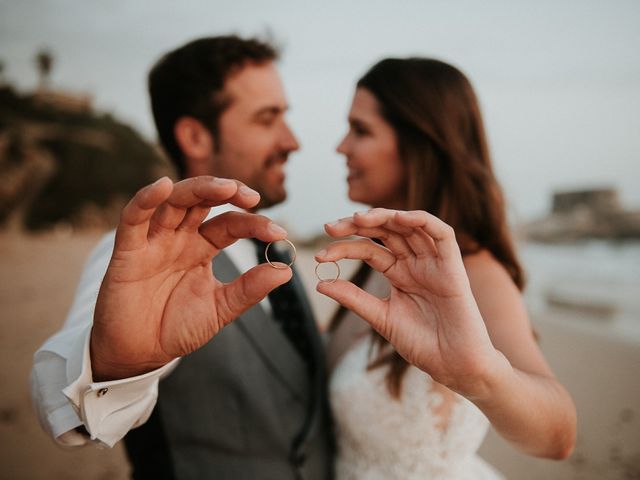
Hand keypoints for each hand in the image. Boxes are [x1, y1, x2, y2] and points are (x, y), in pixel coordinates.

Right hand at [91, 176, 292, 380]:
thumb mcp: (220, 309)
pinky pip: (133, 219)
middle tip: (253, 197)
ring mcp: (154, 241)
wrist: (139, 354)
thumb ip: (249, 289)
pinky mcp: (128, 251)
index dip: (254, 224)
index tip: (279, 233)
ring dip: (198, 189)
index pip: (230, 224)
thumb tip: (285, 271)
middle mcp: (179, 238)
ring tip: (225, 187)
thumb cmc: (176, 328)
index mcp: (202, 248)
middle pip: (202, 201)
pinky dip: (146, 200)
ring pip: (174, 201)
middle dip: (227, 192)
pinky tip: (163, 186)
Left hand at [315, 208, 503, 396]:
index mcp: (398, 273)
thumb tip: (320, 283)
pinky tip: (399, 218)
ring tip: (358, 219)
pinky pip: (442, 234)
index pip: (368, 249)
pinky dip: (422, 220)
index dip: (344, 248)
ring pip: (409, 226)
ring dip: (384, 217)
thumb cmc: (422, 344)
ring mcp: (434, 262)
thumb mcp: (381, 317)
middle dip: (357, 224)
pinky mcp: (453, 266)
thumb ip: (354, 298)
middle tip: (330, 227)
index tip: (320, 256)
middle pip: (385, 231)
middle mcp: (415, 262)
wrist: (454, 365)